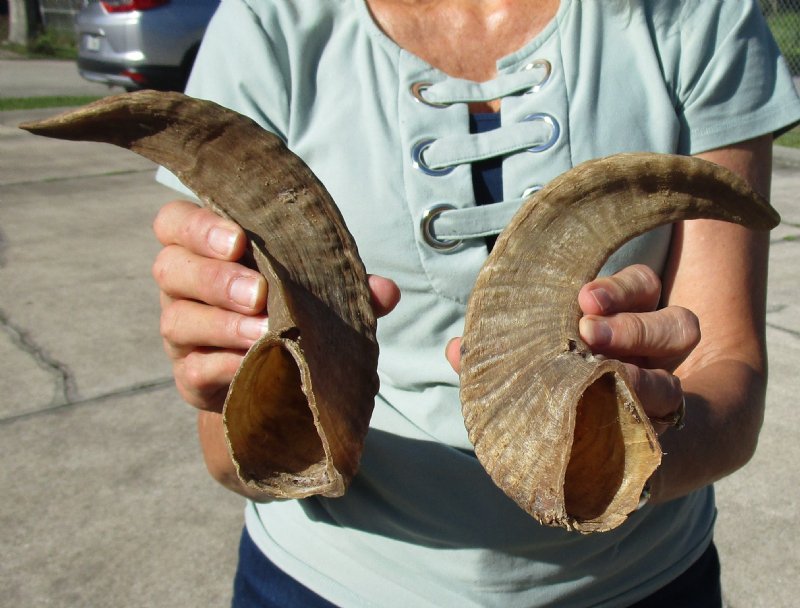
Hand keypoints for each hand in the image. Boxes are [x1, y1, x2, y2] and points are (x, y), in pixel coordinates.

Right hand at [152, 199, 399, 411]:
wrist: (276, 371)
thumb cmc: (290, 307)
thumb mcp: (315, 288)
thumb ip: (345, 283)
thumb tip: (385, 291)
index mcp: (205, 247)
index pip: (176, 222)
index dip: (199, 227)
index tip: (238, 240)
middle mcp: (181, 285)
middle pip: (171, 268)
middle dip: (216, 279)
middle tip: (259, 293)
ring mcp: (180, 331)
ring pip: (178, 321)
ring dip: (223, 325)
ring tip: (264, 331)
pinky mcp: (189, 374)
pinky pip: (194, 368)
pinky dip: (224, 365)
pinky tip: (253, 364)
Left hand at [445, 265, 697, 433]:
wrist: (597, 463)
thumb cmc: (560, 390)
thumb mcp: (536, 363)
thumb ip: (503, 355)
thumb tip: (457, 350)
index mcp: (626, 323)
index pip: (642, 288)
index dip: (619, 289)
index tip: (583, 298)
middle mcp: (656, 356)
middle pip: (677, 324)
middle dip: (633, 325)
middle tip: (589, 330)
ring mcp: (666, 397)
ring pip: (679, 382)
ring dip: (646, 381)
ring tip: (613, 380)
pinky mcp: (661, 437)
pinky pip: (667, 431)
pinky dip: (638, 428)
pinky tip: (612, 433)